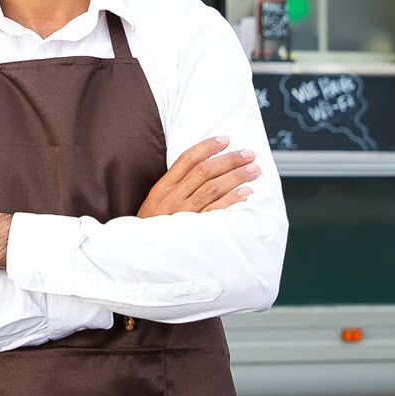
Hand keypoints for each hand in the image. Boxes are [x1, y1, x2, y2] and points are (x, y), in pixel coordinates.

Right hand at [137, 136, 257, 217]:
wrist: (141, 255)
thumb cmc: (151, 228)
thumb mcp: (155, 203)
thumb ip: (174, 187)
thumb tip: (201, 170)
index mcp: (163, 188)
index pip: (187, 159)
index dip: (207, 147)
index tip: (225, 140)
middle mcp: (173, 198)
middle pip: (204, 171)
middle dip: (229, 160)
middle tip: (248, 154)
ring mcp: (183, 213)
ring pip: (213, 188)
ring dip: (235, 176)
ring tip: (252, 170)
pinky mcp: (194, 229)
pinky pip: (217, 211)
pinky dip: (232, 200)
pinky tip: (246, 192)